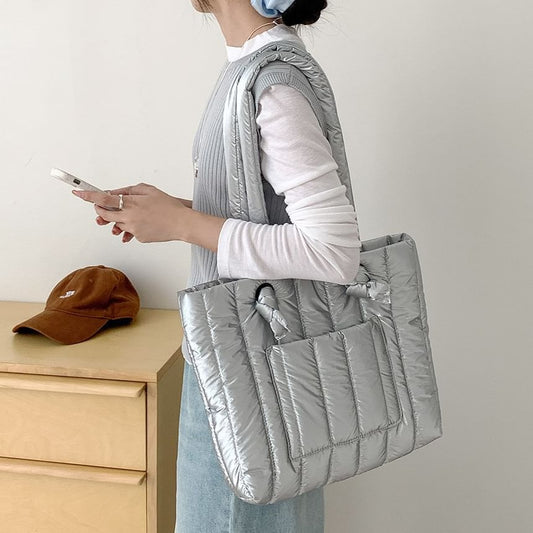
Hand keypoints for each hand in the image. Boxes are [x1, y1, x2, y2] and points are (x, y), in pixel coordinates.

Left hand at [72, 183, 190, 242]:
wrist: (182, 223)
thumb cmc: (169, 206)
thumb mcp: (148, 190)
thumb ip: (128, 190)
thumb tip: (113, 193)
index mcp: (130, 203)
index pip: (103, 199)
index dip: (88, 196)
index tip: (78, 193)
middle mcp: (129, 217)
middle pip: (105, 216)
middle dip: (101, 211)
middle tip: (101, 208)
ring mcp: (133, 229)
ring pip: (117, 225)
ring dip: (120, 220)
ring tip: (131, 216)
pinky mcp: (139, 237)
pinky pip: (130, 231)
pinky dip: (132, 226)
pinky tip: (144, 222)